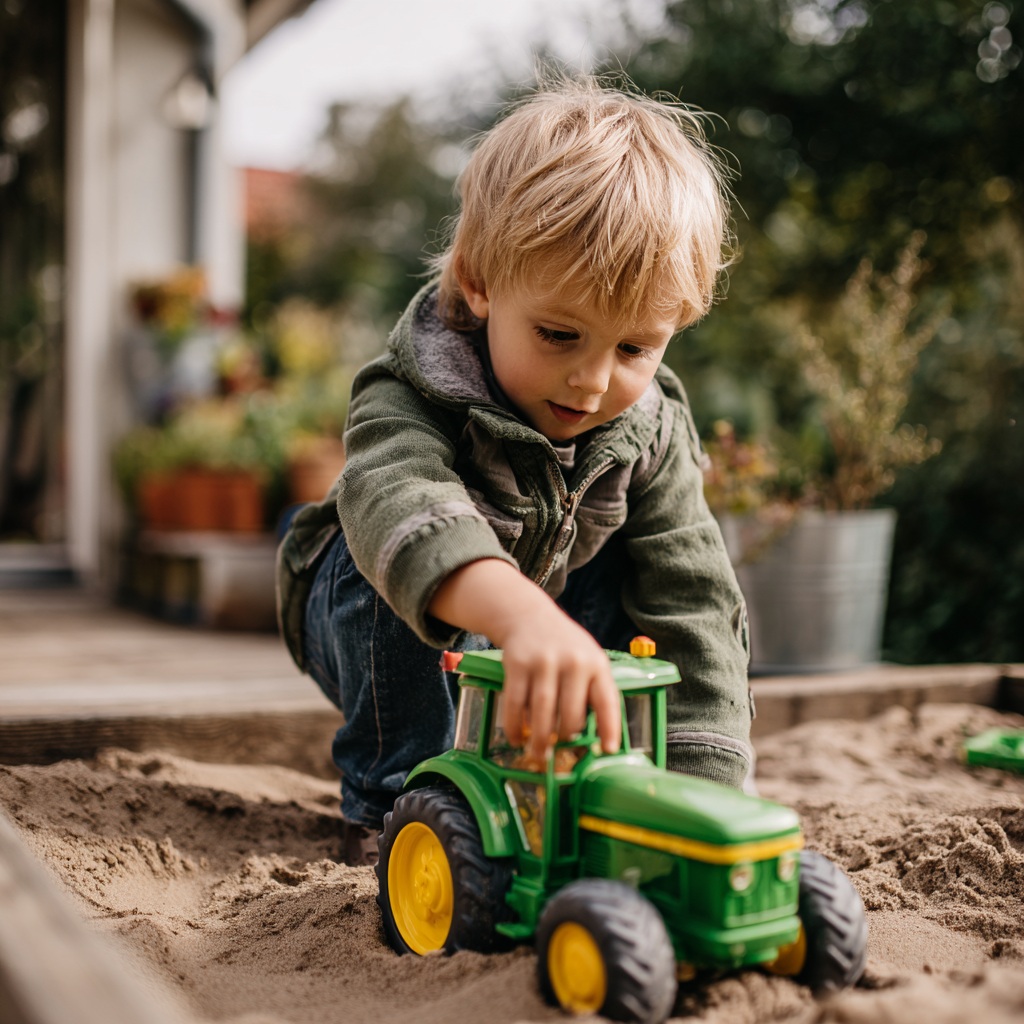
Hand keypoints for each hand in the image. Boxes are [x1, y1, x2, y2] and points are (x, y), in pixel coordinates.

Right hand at [429, 559, 620, 763]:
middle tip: (557, 750)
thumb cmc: (563, 646)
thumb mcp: (587, 658)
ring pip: (543, 712)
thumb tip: (591, 736)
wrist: (528, 615)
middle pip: (570, 713)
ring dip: (539, 739)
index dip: (609, 728)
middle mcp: (573, 662)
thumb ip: (591, 689)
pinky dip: (514, 725)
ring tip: (538, 754)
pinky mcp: (517, 663)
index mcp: (596, 664)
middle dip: (564, 737)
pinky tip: (516, 737)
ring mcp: (544, 662)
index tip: (607, 750)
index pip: (607, 701)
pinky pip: (516, 703)